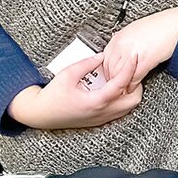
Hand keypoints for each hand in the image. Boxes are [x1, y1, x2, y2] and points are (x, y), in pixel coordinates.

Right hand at [7, 54, 141, 129]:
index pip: (121, 84)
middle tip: (130, 70)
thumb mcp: (68, 74)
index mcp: (96, 101)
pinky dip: (123, 99)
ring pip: (129, 107)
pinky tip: (115, 88)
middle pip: (133, 100)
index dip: (130, 68)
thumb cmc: (52, 95)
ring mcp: (102, 118)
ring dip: (130, 92)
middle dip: (136, 83)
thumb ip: (87, 64)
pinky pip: (120, 111)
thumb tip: (102, 56)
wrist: (41, 114)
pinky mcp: (100, 120)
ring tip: (122, 78)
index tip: (134, 57)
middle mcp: (102, 113)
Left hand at [104, 6, 177, 87]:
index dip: (107, 70)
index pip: (105, 58)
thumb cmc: (161, 26)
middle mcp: (122, 45)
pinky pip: (133, 78)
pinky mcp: (144, 61)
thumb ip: (125, 41)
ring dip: (121, 85)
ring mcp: (132, 53)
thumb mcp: (136, 30)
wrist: (176, 25)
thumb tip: (121, 51)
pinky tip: (134, 88)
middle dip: (112, 79)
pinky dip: (132, 86)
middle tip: (116, 86)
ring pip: (119, 75)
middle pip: (109, 68)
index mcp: (119, 37)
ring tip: (124, 89)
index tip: (110, 76)